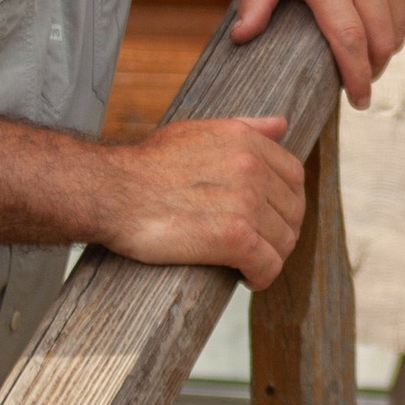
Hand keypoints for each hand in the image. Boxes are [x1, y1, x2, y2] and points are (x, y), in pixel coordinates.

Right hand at [100, 113, 307, 288]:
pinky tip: (247, 279)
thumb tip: (282, 125)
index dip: (287, 202)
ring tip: (249, 264)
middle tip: (259, 247)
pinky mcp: (234, 237)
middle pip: (292, 211)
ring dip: (271, 257)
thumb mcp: (198, 132)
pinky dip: (262, 276)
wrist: (111, 191)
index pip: (294, 175)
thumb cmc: (146, 166)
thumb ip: (245, 128)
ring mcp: (245, 203)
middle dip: (281, 233)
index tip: (270, 218)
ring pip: (284, 241)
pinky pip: (268, 264)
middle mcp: (251, 168)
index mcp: (246, 141)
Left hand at [232, 0, 404, 108]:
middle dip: (372, 70)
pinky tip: (383, 28)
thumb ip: (255, 3)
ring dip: (387, 49)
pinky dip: (400, 26)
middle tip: (358, 79)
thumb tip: (240, 38)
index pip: (350, 43)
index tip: (356, 99)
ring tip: (369, 56)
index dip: (356, 78)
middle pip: (381, 43)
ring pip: (401, 28)